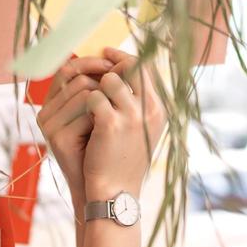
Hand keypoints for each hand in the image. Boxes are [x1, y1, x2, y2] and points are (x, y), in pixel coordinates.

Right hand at [34, 55, 114, 207]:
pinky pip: (86, 114)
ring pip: (84, 93)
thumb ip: (103, 89)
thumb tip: (121, 60)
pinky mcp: (57, 138)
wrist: (104, 187)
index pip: (68, 68)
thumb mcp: (102, 114)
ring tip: (111, 120)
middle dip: (103, 82)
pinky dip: (102, 119)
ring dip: (105, 102)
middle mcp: (47, 111)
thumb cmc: (107, 147)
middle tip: (121, 92)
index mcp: (55, 102)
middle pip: (77, 77)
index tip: (114, 64)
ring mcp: (50, 125)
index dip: (92, 62)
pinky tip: (105, 133)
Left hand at [83, 47, 164, 201]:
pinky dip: (85, 104)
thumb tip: (120, 69)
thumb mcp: (141, 130)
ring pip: (110, 79)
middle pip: (132, 65)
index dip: (125, 57)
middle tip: (94, 72)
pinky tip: (86, 119)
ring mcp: (133, 116)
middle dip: (110, 66)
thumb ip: (137, 101)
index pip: (147, 67)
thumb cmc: (124, 161)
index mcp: (161, 109)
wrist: (116, 192)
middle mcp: (152, 109)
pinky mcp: (111, 124)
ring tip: (91, 106)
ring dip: (96, 87)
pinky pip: (93, 97)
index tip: (108, 54)